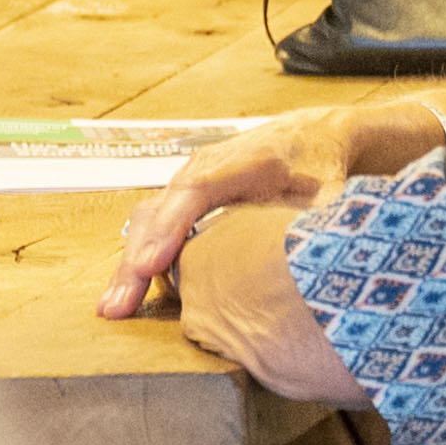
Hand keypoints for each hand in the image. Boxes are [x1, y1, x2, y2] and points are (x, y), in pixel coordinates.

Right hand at [96, 106, 385, 317]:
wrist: (310, 136)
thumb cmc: (321, 166)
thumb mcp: (333, 191)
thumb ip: (326, 222)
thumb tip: (327, 261)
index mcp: (245, 161)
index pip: (196, 191)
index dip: (170, 228)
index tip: (152, 266)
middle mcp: (205, 168)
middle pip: (160, 211)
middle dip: (136, 260)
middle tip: (118, 305)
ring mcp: (187, 182)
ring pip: (148, 221)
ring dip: (128, 266)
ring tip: (112, 308)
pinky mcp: (182, 199)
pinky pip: (152, 227)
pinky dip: (137, 260)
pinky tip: (126, 295)